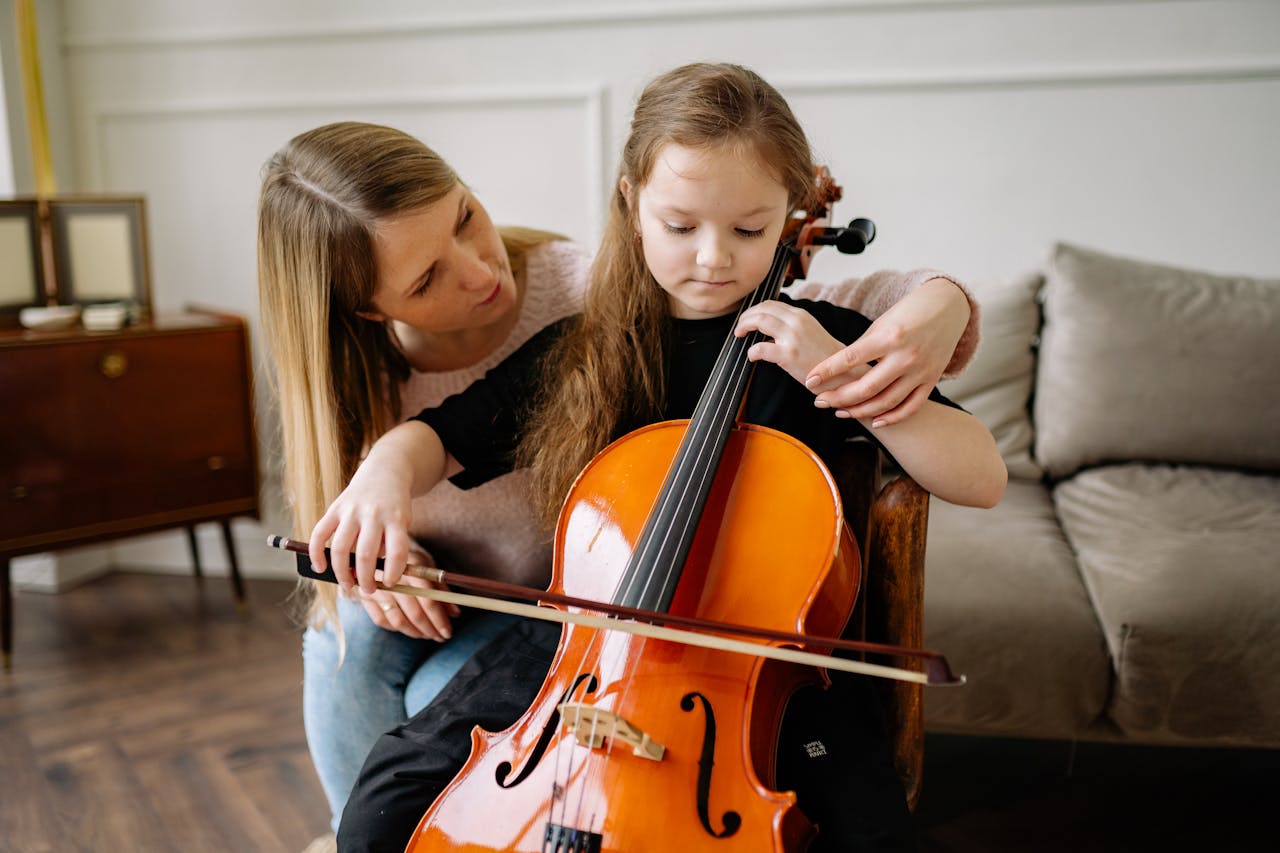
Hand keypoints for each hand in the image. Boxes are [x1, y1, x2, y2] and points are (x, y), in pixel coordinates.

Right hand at [308, 455, 414, 595]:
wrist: (386, 473)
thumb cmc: (394, 507)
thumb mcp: (402, 523)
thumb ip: (388, 545)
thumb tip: (366, 575)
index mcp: (396, 519)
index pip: (397, 551)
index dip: (393, 572)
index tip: (389, 583)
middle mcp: (373, 514)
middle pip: (366, 554)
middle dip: (365, 579)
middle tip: (367, 590)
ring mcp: (352, 510)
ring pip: (341, 548)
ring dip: (342, 572)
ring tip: (347, 584)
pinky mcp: (335, 508)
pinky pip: (320, 533)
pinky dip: (316, 553)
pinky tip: (320, 567)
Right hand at [358, 547, 460, 640]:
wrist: (374, 549)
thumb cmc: (407, 559)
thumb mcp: (426, 566)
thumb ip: (441, 589)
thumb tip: (455, 613)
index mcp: (412, 568)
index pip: (428, 600)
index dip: (439, 619)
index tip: (448, 632)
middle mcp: (392, 579)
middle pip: (414, 613)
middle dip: (430, 629)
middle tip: (440, 637)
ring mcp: (376, 589)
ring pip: (398, 621)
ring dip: (415, 632)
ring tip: (427, 635)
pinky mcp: (364, 596)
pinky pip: (382, 620)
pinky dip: (397, 628)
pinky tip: (408, 629)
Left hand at [735, 300, 842, 384]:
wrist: (842, 372)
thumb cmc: (824, 356)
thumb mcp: (810, 331)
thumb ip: (792, 325)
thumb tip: (770, 325)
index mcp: (801, 315)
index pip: (771, 304)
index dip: (754, 310)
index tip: (747, 319)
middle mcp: (796, 321)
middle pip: (762, 309)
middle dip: (746, 316)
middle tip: (739, 328)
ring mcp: (792, 337)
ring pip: (759, 321)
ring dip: (744, 326)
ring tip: (740, 335)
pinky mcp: (789, 355)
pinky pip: (761, 348)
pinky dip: (752, 351)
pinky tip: (752, 356)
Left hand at [805, 278, 969, 425]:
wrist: (948, 307)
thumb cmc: (908, 312)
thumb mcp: (882, 323)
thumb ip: (863, 347)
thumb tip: (838, 370)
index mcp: (889, 336)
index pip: (851, 358)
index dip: (827, 371)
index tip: (809, 380)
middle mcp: (906, 356)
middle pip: (866, 388)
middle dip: (838, 397)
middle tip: (819, 401)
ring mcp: (921, 371)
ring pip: (886, 402)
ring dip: (859, 411)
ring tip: (839, 411)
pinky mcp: (932, 380)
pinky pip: (911, 407)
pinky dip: (892, 418)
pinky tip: (874, 422)